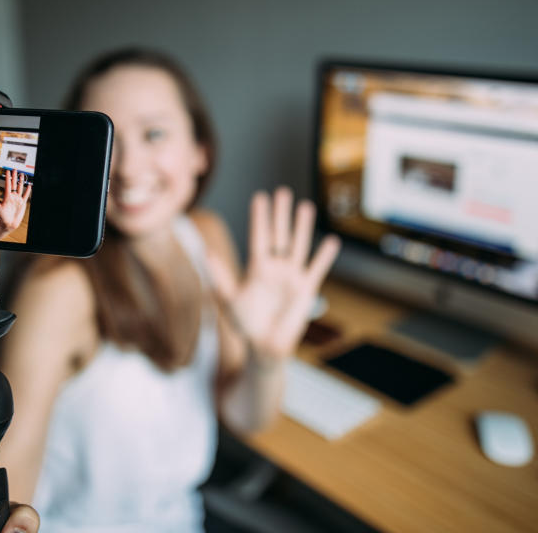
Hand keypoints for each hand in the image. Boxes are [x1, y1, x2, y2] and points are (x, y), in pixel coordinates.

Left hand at [0, 170, 31, 236]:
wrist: (9, 223)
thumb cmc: (2, 216)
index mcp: (7, 196)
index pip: (7, 185)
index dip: (8, 178)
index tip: (7, 171)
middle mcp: (12, 196)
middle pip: (13, 184)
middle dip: (14, 177)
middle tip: (14, 169)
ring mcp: (18, 199)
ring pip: (20, 188)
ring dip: (20, 181)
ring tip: (21, 175)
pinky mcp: (22, 203)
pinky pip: (26, 195)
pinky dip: (28, 191)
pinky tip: (29, 186)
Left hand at [207, 187, 339, 360]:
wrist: (264, 345)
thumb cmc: (244, 324)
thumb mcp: (228, 298)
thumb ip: (219, 275)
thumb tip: (205, 252)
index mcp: (257, 267)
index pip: (259, 236)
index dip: (259, 217)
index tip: (260, 197)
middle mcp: (276, 267)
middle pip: (280, 235)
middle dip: (281, 214)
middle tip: (283, 191)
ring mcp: (292, 276)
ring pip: (298, 246)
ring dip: (302, 227)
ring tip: (305, 206)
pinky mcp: (306, 288)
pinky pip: (316, 269)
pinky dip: (324, 256)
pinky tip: (331, 241)